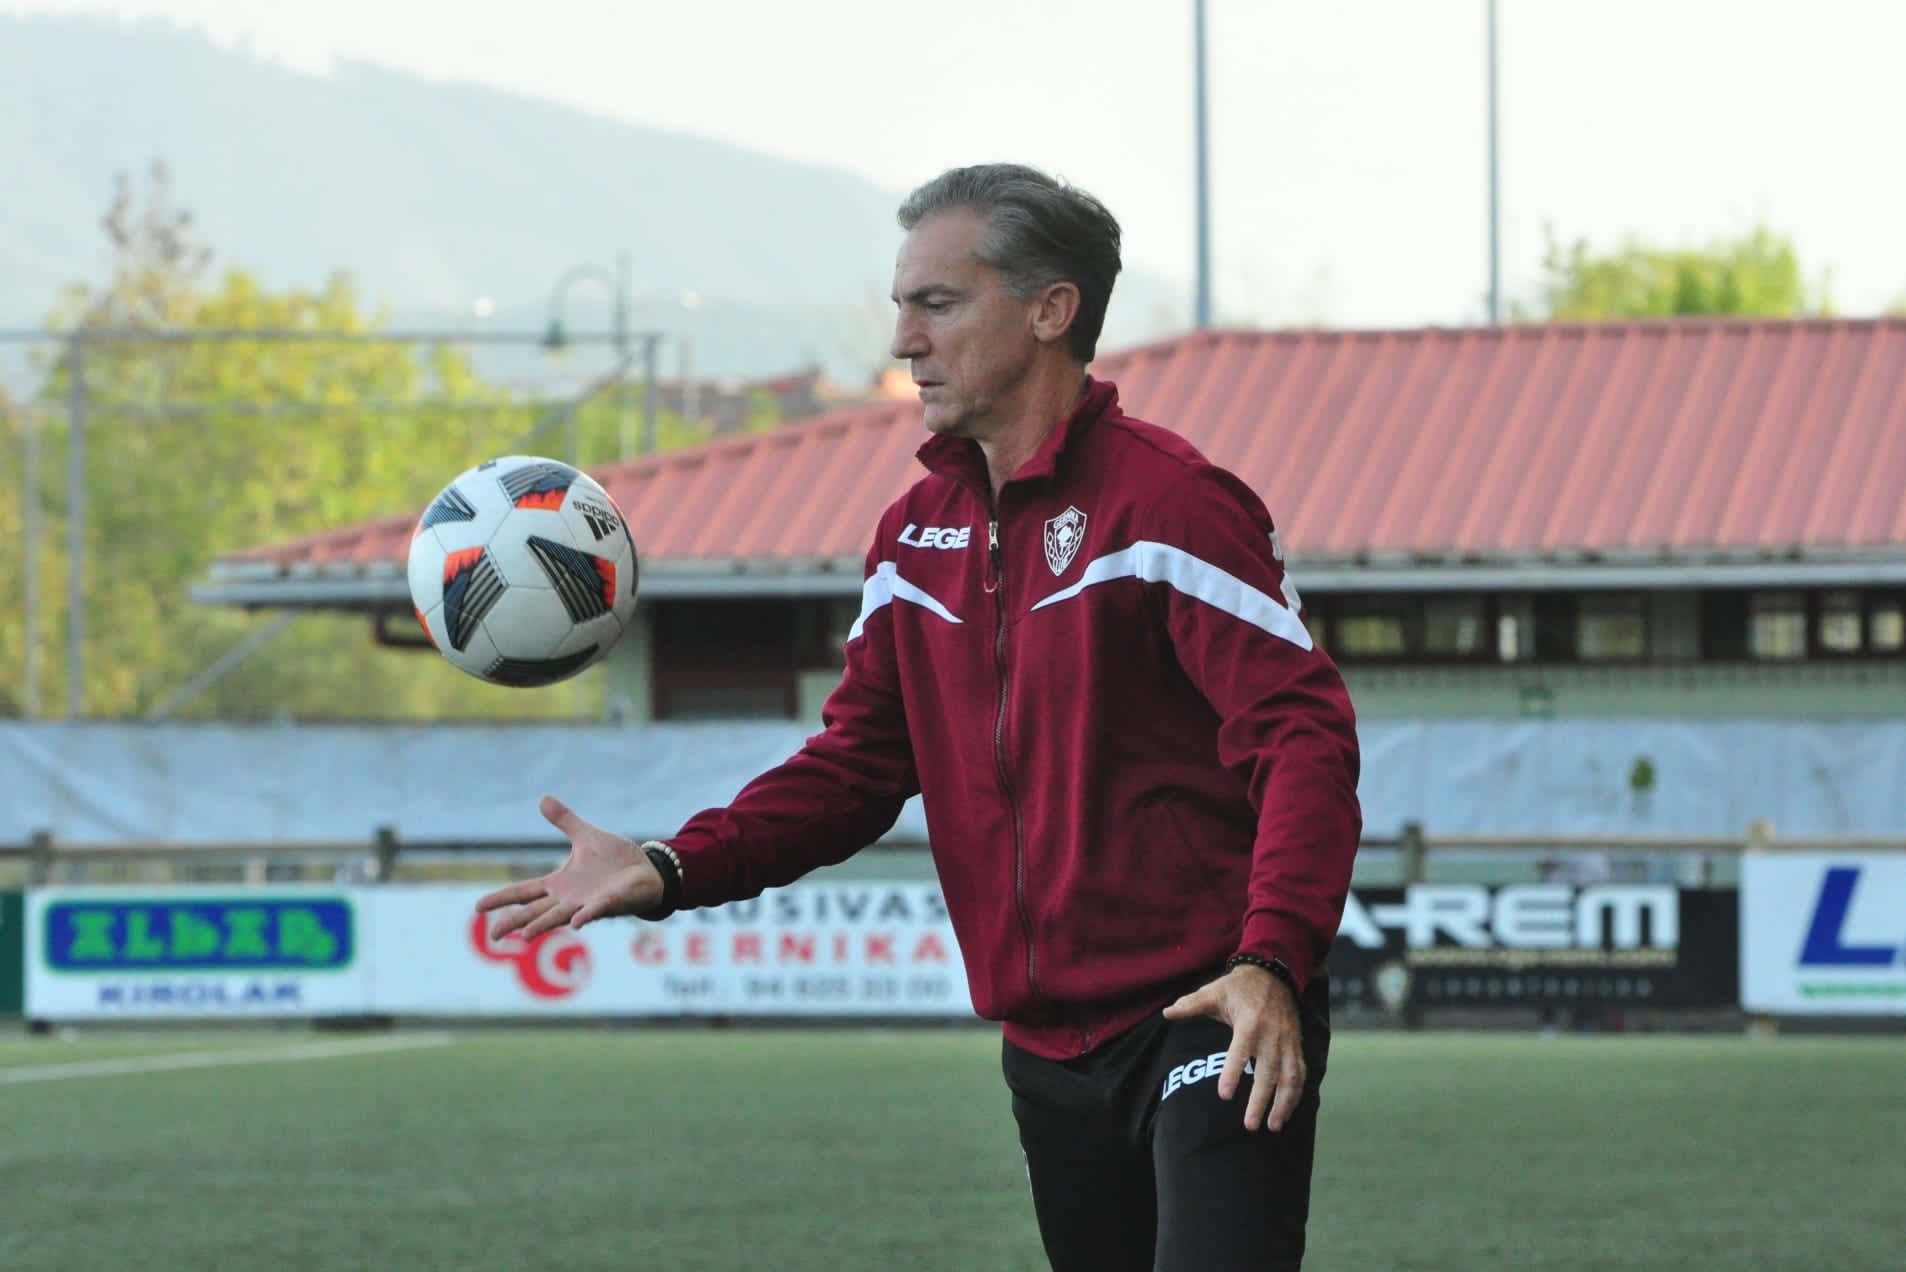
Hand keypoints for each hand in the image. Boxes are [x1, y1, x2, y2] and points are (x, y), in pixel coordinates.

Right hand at [474, 795, 661, 940]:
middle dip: (514, 922)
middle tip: (493, 935)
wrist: (648, 870)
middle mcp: (568, 899)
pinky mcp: (609, 904)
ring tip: (524, 936)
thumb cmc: (616, 860)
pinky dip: (584, 917)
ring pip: (559, 917)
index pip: (523, 892)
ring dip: (542, 925)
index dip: (502, 899)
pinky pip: (594, 912)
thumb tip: (543, 798)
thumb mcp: (586, 836)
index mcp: (559, 884)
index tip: (478, 908)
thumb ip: (565, 820)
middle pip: (534, 912)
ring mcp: (587, 904)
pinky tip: (574, 923)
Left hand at [1162, 963, 1304, 1131]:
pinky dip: (1297, 1094)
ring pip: (1290, 1077)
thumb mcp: (1214, 991)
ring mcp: (1287, 1042)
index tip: (1224, 1095)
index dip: (1232, 1073)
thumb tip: (1167, 1013)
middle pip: (1268, 1072)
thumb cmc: (1239, 987)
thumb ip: (1191, 1004)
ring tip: (1273, 1127)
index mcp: (1249, 1022)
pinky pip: (1301, 1073)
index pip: (1240, 1051)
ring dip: (1284, 1104)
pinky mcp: (1297, 1045)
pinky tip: (1287, 1112)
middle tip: (1249, 1125)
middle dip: (1261, 1100)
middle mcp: (1272, 1034)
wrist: (1274, 973)